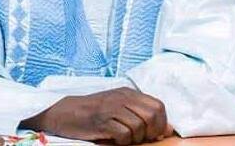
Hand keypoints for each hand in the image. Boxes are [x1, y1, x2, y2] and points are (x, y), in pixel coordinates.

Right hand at [20, 87, 172, 144]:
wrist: (67, 112)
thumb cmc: (95, 112)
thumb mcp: (119, 107)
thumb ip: (140, 113)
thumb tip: (166, 130)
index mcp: (129, 93)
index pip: (158, 106)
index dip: (161, 124)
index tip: (154, 135)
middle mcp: (123, 97)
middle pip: (152, 115)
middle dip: (151, 132)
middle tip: (140, 139)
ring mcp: (112, 107)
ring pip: (139, 126)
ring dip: (135, 138)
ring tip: (123, 138)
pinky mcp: (102, 119)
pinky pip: (124, 134)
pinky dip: (122, 141)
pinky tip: (114, 139)